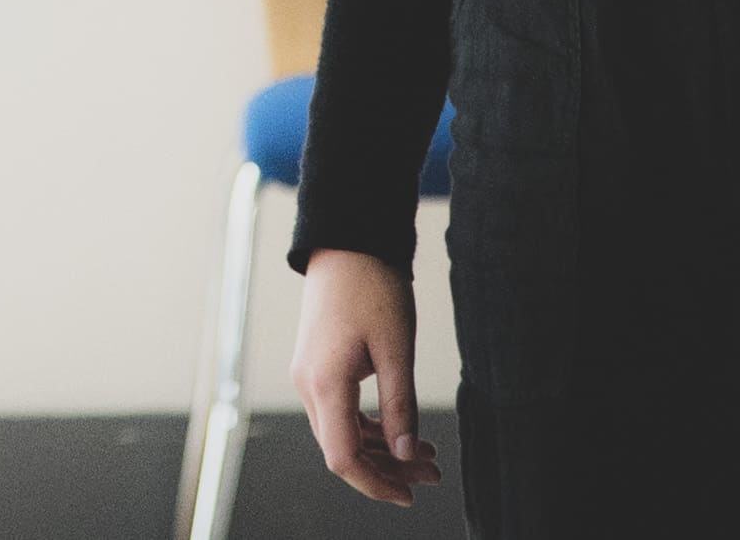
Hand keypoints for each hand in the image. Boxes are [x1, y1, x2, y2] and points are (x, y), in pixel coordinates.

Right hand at [293, 249, 440, 503]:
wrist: (346, 244)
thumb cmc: (371, 287)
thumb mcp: (396, 348)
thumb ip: (400, 405)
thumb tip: (407, 453)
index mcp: (325, 383)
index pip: (343, 457)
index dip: (375, 483)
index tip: (408, 494)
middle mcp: (308, 385)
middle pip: (342, 449)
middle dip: (387, 468)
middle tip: (432, 473)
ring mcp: (308, 376)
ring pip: (341, 433)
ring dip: (381, 449)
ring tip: (426, 453)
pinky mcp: (316, 368)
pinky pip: (340, 413)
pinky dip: (369, 428)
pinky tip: (400, 430)